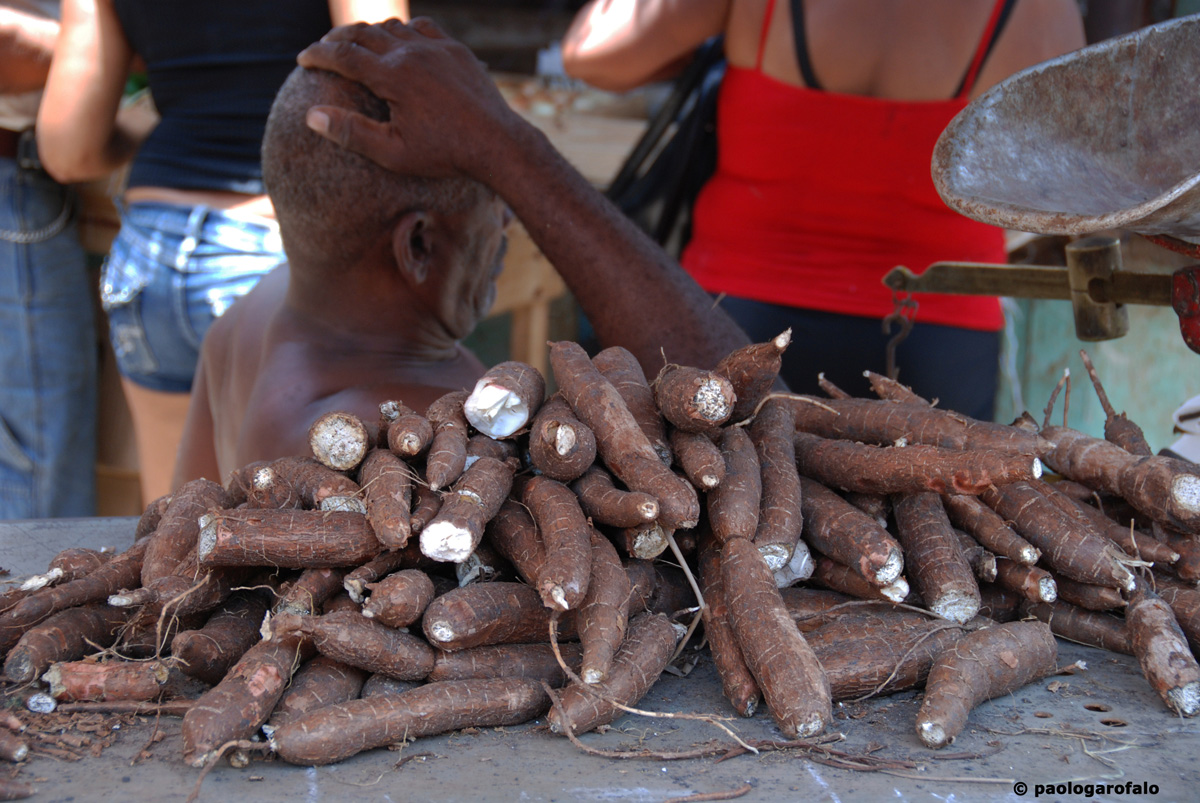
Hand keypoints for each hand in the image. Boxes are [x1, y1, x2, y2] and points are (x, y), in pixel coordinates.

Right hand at [296, 17, 516, 179]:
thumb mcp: (393, 153)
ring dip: (370, 32)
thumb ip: (351, 133)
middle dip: (338, 39)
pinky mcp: (456, 51)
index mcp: (392, 75)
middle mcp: (412, 53)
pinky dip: (403, 31)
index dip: (318, 55)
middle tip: (323, 48)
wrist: (497, 143)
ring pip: (393, 28)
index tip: (303, 59)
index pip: (343, 56)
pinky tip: (399, 40)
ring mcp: (437, 48)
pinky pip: (423, 29)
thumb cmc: (445, 154)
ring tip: (357, 42)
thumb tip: (312, 116)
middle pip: (364, 34)